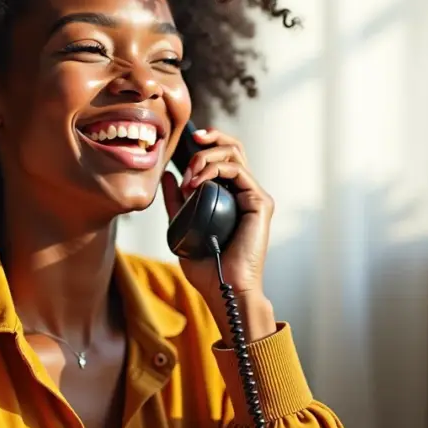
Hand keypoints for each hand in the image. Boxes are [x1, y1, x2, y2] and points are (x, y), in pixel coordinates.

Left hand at [161, 126, 276, 342]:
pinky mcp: (260, 202)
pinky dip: (214, 169)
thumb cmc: (207, 266)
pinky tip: (197, 183)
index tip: (191, 139)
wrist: (223, 288)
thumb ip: (176, 201)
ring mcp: (254, 196)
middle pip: (233, 148)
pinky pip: (238, 171)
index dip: (210, 142)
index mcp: (231, 195)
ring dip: (206, 157)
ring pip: (234, 154)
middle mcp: (245, 192)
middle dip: (209, 141)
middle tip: (188, 155)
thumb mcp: (182, 225)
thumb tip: (168, 176)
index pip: (225, 156)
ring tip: (189, 176)